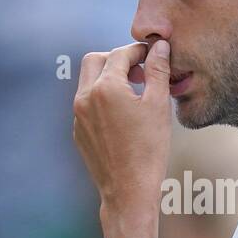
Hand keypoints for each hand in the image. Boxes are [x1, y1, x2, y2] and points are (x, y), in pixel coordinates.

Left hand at [72, 40, 171, 214]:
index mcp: (106, 88)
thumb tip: (159, 47)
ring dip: (108, 78)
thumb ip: (158, 71)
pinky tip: (123, 114)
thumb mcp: (159, 106)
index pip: (120, 54)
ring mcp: (78, 116)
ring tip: (133, 92)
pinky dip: (102, 99)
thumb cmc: (148, 150)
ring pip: (88, 82)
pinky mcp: (78, 131)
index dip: (138, 51)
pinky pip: (87, 103)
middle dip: (117, 59)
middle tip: (139, 70)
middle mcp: (85, 98)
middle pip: (95, 60)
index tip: (151, 55)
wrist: (128, 190)